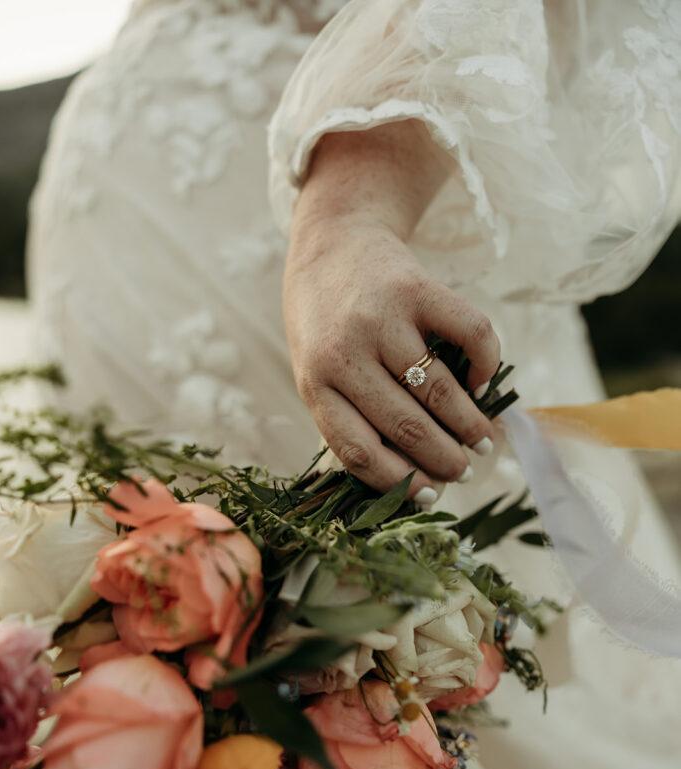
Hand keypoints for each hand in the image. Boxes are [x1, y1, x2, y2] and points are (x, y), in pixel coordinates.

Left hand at [284, 124, 500, 498]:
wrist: (333, 243)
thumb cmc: (326, 324)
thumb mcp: (316, 370)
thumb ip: (349, 415)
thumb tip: (409, 477)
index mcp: (314, 382)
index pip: (358, 449)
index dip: (399, 482)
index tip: (430, 494)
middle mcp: (345, 352)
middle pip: (406, 425)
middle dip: (444, 459)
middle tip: (465, 470)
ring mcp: (382, 318)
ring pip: (439, 390)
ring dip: (469, 424)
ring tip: (482, 439)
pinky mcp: (418, 288)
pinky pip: (470, 335)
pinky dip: (485, 366)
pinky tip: (482, 384)